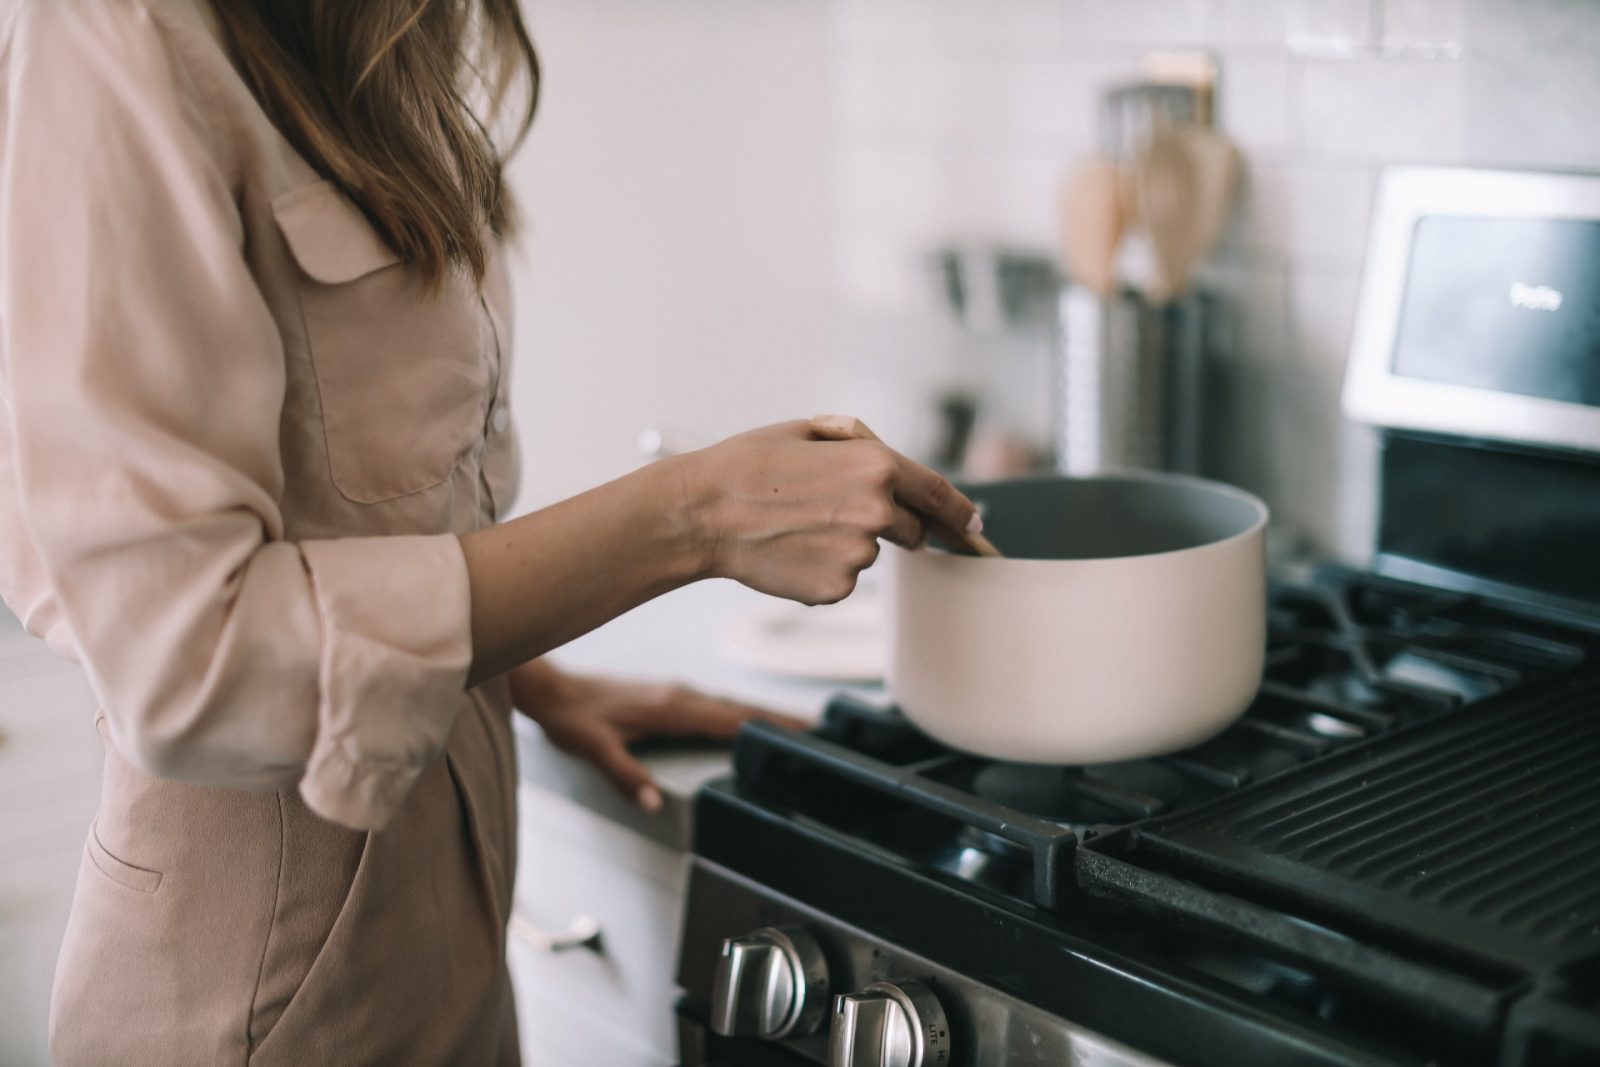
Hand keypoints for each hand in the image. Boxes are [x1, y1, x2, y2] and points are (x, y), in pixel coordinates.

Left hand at [509, 660, 806, 810]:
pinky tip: (749, 721)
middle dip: (780, 718)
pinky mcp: (670, 695)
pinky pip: (716, 703)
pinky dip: (741, 712)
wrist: (552, 689)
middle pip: (741, 708)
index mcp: (670, 707)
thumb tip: (653, 803)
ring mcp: (676, 692)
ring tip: (797, 726)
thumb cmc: (571, 717)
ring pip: (731, 704)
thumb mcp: (593, 749)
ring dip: (764, 713)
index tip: (802, 731)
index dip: (768, 725)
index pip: (730, 718)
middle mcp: (679, 695)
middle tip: (818, 730)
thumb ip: (625, 775)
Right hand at [680, 419, 980, 604]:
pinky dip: (823, 569)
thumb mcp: (810, 431)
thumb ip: (862, 446)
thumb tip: (895, 468)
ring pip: (870, 555)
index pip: (938, 493)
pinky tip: (788, 550)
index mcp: (877, 466)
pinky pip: (843, 579)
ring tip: (795, 526)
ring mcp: (858, 555)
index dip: (960, 511)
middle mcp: (877, 512)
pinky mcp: (836, 589)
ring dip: (846, 544)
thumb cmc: (750, 464)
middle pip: (910, 530)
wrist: (703, 513)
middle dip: (888, 524)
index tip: (974, 524)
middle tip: (835, 513)